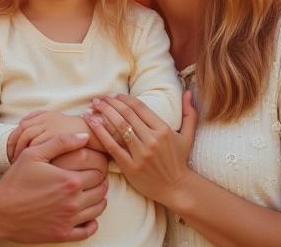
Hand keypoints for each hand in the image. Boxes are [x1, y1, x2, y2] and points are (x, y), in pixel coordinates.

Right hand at [0, 133, 108, 242]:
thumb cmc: (16, 180)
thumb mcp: (34, 153)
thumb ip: (61, 142)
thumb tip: (85, 136)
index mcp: (69, 181)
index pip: (98, 174)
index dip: (98, 168)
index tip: (94, 167)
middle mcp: (73, 202)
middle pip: (100, 192)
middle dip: (100, 184)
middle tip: (95, 180)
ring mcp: (68, 220)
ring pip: (97, 210)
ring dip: (98, 201)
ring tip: (92, 194)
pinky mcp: (62, 234)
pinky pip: (87, 231)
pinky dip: (92, 224)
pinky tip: (87, 216)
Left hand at [8, 111, 90, 160]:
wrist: (98, 133)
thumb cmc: (80, 133)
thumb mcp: (62, 123)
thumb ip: (46, 123)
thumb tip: (29, 125)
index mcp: (46, 115)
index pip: (22, 125)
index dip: (14, 138)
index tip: (11, 151)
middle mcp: (46, 119)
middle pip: (22, 131)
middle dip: (13, 145)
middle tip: (11, 159)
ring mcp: (51, 126)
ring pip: (27, 138)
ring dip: (20, 150)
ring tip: (19, 163)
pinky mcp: (57, 136)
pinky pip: (37, 145)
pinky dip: (31, 154)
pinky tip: (30, 164)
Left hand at [85, 91, 197, 205]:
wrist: (176, 188)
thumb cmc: (179, 160)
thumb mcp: (188, 136)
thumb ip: (189, 113)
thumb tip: (188, 92)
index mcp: (163, 129)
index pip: (139, 107)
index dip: (124, 98)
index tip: (114, 95)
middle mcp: (152, 139)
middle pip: (126, 115)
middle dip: (110, 103)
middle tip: (98, 98)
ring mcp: (141, 153)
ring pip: (118, 127)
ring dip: (103, 113)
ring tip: (92, 106)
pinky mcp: (130, 167)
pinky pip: (112, 146)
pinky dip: (100, 133)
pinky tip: (91, 123)